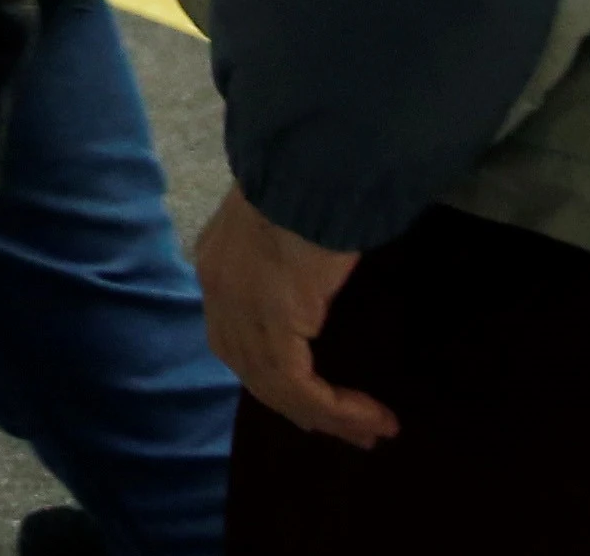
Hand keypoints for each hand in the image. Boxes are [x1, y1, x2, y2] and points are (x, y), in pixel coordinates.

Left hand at [198, 189, 389, 446]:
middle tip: (354, 429)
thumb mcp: (294, 222)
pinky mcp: (272, 317)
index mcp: (219, 263)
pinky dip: (333, 407)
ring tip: (372, 430)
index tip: (322, 400)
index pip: (236, 338)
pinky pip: (296, 385)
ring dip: (326, 416)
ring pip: (274, 386)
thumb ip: (293, 259)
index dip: (275, 375)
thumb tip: (318, 278)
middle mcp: (218, 287)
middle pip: (250, 370)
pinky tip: (370, 415)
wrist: (314, 159)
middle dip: (301, 407)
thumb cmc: (317, 178)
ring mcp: (239, 305)